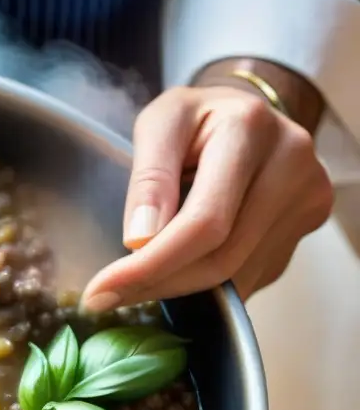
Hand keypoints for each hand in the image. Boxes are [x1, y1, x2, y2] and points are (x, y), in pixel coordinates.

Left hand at [81, 84, 333, 311]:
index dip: (152, 265)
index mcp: (248, 128)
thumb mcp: (158, 125)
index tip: (102, 292)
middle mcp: (290, 163)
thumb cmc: (195, 119)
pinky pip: (254, 274)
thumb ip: (148, 178)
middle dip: (160, 284)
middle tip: (110, 297)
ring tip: (140, 282)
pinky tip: (182, 269)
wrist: (249, 112)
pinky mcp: (308, 222)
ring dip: (182, 290)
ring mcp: (307, 197)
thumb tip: (140, 239)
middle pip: (222, 256)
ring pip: (239, 274)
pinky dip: (210, 284)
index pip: (203, 221)